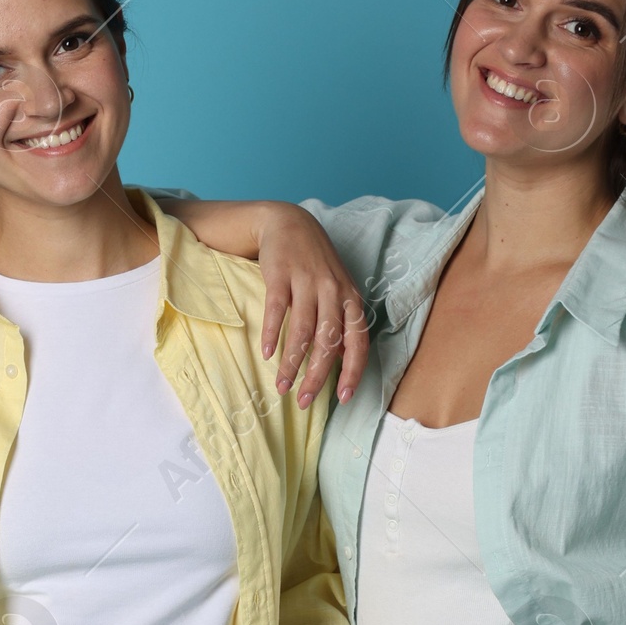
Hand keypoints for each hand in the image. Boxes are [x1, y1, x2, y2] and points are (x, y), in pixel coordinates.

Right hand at [256, 206, 369, 406]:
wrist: (289, 223)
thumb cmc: (316, 264)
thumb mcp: (338, 291)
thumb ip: (342, 323)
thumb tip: (342, 362)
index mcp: (351, 299)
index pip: (358, 342)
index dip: (353, 372)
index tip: (343, 397)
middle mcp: (333, 291)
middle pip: (328, 343)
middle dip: (316, 378)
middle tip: (303, 401)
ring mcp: (307, 281)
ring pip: (303, 332)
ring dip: (291, 364)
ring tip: (281, 386)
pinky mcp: (281, 275)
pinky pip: (278, 310)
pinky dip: (273, 334)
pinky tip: (267, 354)